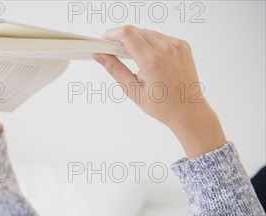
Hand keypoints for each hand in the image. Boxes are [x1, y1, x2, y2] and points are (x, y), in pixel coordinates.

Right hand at [93, 25, 225, 158]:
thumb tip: (100, 56)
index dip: (112, 34)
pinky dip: (149, 43)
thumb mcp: (132, 90)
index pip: (127, 34)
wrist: (188, 110)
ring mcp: (176, 45)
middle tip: (113, 52)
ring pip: (147, 32)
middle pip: (136, 31)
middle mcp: (166, 49)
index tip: (104, 40)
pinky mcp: (182, 45)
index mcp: (152, 60)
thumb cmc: (163, 105)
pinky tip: (148, 58)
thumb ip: (115, 69)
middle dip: (121, 38)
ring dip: (136, 40)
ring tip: (132, 59)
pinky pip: (160, 37)